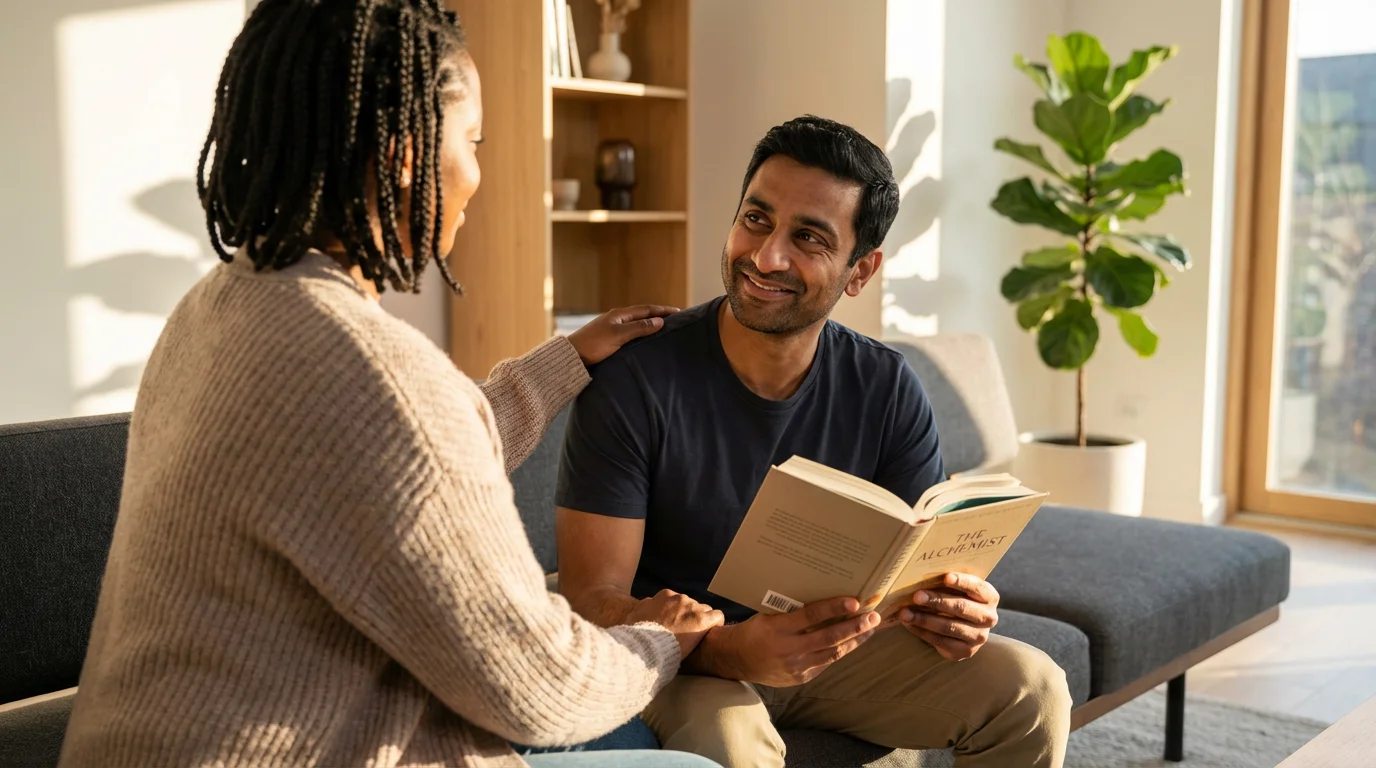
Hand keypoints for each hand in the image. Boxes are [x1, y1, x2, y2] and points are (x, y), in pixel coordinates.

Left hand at [566, 305, 679, 365]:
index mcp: (619, 314)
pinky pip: (630, 332)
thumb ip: (640, 328)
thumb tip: (660, 320)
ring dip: (650, 324)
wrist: (572, 357)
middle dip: (658, 315)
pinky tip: (644, 340)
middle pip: (642, 314)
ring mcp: (612, 328)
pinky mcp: (608, 339)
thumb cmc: (594, 345)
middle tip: (674, 319)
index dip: (663, 310)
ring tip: (663, 328)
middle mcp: (616, 318)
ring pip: (636, 324)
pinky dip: (641, 333)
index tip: (678, 312)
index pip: (646, 309)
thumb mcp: (619, 335)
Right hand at [625, 589, 724, 658]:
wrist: (647, 646)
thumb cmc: (638, 635)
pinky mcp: (703, 620)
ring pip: (706, 611)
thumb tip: (648, 603)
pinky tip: (711, 635)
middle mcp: (680, 598)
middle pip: (693, 606)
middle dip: (691, 618)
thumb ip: (644, 607)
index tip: (677, 626)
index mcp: (665, 595)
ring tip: (697, 638)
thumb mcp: (635, 615)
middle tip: (686, 634)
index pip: (679, 601)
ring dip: (702, 622)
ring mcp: (693, 608)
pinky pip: (718, 617)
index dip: (680, 614)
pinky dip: (716, 625)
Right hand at [692, 597, 880, 686]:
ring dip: (854, 640)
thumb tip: (823, 598)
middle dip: (855, 627)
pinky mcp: (801, 677)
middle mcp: (788, 649)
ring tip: (871, 628)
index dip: (834, 608)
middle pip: (829, 638)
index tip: (854, 602)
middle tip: (874, 616)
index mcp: (777, 628)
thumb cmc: (754, 630)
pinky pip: (826, 663)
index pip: (811, 616)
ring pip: (833, 653)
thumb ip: (792, 611)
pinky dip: (841, 651)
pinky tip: (853, 642)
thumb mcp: (768, 616)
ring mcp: (797, 666)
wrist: (736, 660)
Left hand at [899, 573, 998, 661]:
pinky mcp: (965, 651)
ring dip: (924, 619)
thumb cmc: (958, 599)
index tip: (945, 577)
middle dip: (937, 601)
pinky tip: (909, 624)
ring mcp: (978, 637)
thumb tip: (920, 575)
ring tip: (905, 613)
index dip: (961, 582)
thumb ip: (948, 582)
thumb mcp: (959, 589)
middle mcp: (988, 618)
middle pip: (961, 607)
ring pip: (949, 627)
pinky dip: (922, 632)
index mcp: (990, 597)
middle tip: (916, 596)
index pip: (977, 587)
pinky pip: (940, 641)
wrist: (966, 627)